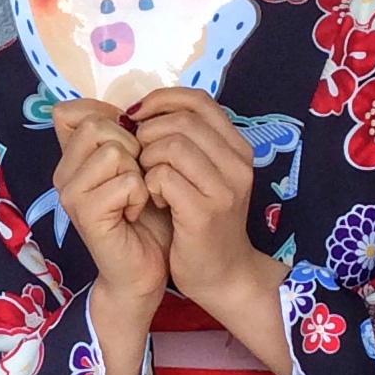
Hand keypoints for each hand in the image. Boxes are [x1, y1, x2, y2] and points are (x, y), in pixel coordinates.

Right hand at [54, 99, 170, 374]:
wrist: (145, 269)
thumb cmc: (146, 218)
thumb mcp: (136, 166)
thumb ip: (122, 136)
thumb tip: (125, 106)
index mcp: (72, 157)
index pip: (71, 110)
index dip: (106, 116)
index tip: (128, 144)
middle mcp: (63, 172)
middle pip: (97, 124)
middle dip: (131, 145)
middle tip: (138, 177)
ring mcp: (70, 193)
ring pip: (113, 150)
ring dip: (139, 172)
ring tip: (137, 196)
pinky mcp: (86, 214)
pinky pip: (125, 181)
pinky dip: (141, 195)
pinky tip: (136, 214)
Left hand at [133, 89, 286, 357]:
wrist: (223, 274)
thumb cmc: (204, 221)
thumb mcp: (205, 175)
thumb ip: (187, 142)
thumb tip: (141, 111)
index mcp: (237, 148)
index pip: (199, 101)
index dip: (162, 99)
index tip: (137, 115)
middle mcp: (237, 163)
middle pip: (181, 121)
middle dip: (149, 135)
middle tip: (141, 159)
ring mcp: (224, 188)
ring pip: (171, 146)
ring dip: (147, 160)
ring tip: (149, 181)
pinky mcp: (204, 212)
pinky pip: (163, 177)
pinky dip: (148, 184)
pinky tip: (153, 200)